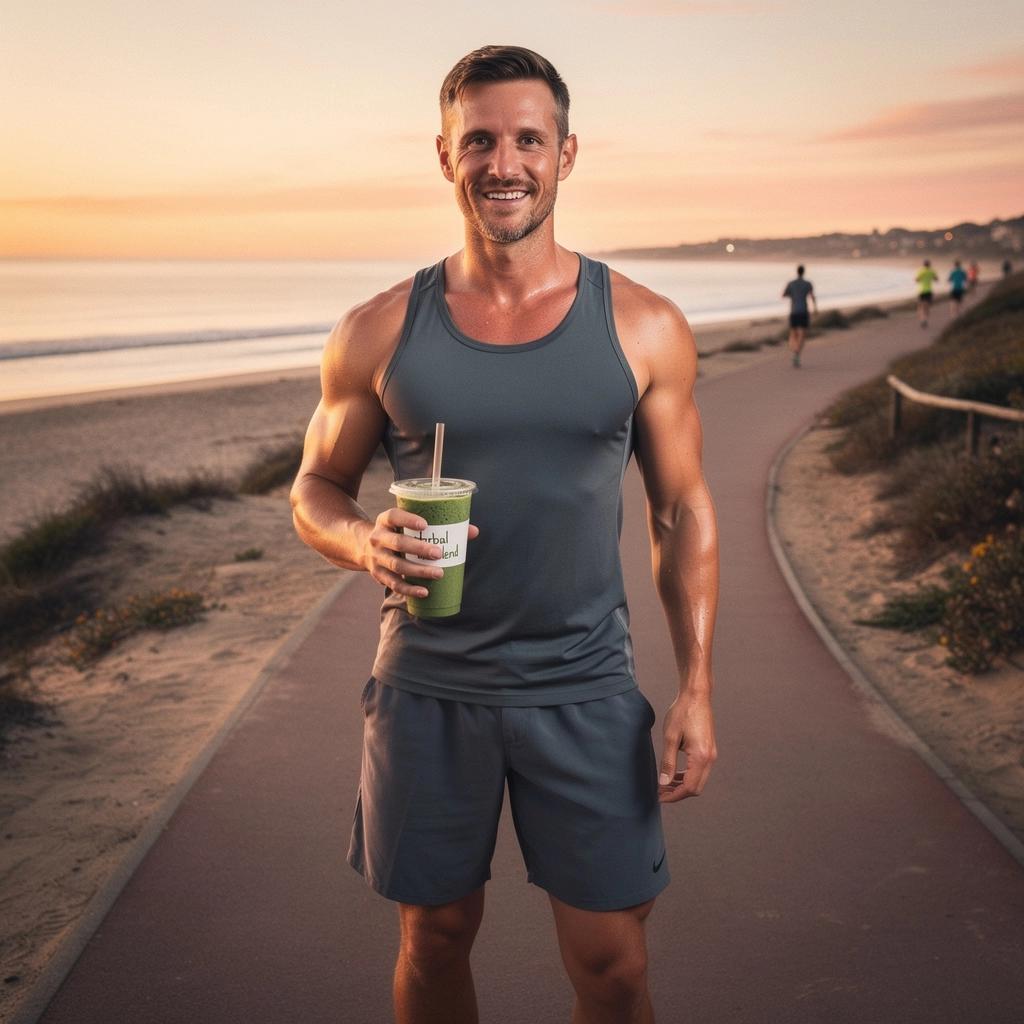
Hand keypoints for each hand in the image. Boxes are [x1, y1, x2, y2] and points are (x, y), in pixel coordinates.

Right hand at [360, 508, 478, 597]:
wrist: (362, 546)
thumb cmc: (398, 532)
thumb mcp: (407, 524)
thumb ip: (439, 525)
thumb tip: (473, 531)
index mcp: (385, 521)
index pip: (393, 516)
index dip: (408, 519)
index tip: (425, 524)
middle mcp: (378, 538)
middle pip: (397, 543)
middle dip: (418, 548)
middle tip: (439, 553)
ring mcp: (376, 557)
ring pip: (397, 565)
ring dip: (418, 571)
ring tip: (439, 573)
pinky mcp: (378, 574)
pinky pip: (394, 583)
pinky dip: (409, 589)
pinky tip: (425, 592)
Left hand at [658, 689, 716, 803]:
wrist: (696, 696)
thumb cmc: (683, 713)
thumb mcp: (670, 738)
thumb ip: (668, 762)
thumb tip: (663, 782)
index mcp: (701, 757)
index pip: (689, 787)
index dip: (673, 796)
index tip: (659, 796)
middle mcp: (710, 758)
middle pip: (696, 788)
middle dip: (678, 793)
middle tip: (660, 791)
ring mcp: (711, 754)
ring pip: (698, 780)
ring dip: (682, 785)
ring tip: (665, 783)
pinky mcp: (709, 750)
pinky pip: (700, 771)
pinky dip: (688, 776)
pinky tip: (675, 773)